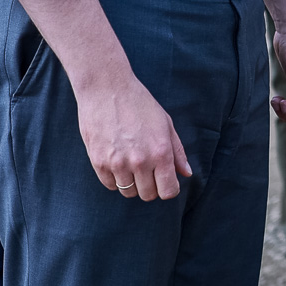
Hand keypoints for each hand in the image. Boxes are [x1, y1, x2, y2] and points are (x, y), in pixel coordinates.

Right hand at [73, 76, 192, 200]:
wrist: (107, 90)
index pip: (168, 191)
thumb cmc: (140, 105)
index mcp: (161, 152)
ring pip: (128, 192)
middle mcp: (140, 161)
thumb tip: (187, 173)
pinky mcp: (98, 162)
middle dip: (152, 187)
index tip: (166, 182)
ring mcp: (117, 163)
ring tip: (133, 165)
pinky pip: (110, 185)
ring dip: (133, 184)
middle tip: (149, 171)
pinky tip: (118, 163)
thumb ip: (177, 152)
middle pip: (148, 195)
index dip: (169, 189)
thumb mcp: (166, 124)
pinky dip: (115, 179)